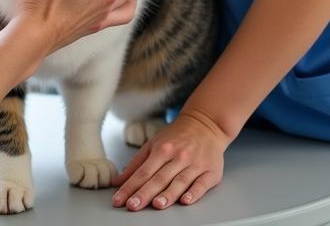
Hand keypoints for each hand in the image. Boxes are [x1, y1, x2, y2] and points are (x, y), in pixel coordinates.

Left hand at [112, 109, 230, 210]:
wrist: (205, 124)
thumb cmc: (176, 136)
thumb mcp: (153, 143)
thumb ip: (136, 163)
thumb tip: (118, 181)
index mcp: (161, 149)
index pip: (143, 172)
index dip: (130, 187)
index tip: (119, 200)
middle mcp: (177, 156)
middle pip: (159, 178)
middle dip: (144, 193)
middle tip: (132, 206)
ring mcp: (194, 164)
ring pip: (179, 182)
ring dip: (168, 194)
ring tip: (156, 205)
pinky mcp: (210, 172)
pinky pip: (202, 184)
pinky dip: (194, 193)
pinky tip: (186, 201)